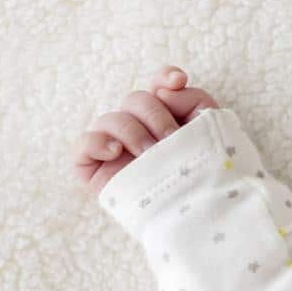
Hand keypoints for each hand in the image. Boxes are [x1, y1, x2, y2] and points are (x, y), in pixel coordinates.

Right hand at [71, 64, 220, 197]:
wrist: (197, 214)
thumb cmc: (203, 172)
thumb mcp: (209, 129)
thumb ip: (193, 99)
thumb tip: (165, 89)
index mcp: (167, 119)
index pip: (158, 86)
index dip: (164, 76)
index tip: (177, 82)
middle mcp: (139, 130)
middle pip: (135, 99)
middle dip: (155, 115)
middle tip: (171, 140)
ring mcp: (116, 149)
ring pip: (110, 118)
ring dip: (132, 131)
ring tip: (150, 155)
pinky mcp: (96, 169)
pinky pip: (83, 144)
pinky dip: (96, 142)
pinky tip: (116, 152)